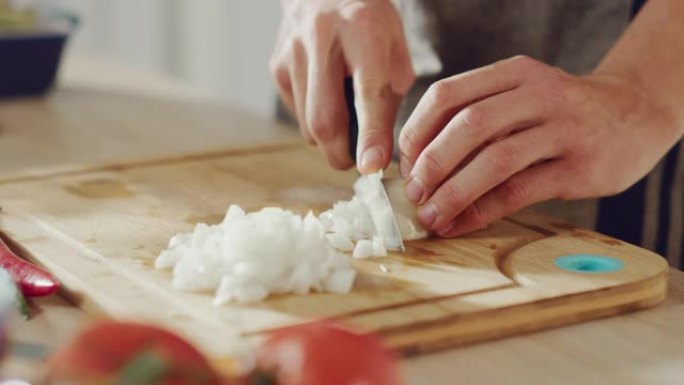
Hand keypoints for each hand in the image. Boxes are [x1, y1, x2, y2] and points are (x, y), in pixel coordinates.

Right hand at [271, 0, 414, 172]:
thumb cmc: (369, 23)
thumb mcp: (395, 51)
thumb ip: (388, 99)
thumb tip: (375, 153)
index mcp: (363, 31)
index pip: (367, 93)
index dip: (370, 135)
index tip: (372, 166)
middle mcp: (321, 39)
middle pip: (324, 119)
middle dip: (340, 153)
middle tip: (355, 161)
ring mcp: (292, 53)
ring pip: (307, 123)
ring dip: (328, 135)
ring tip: (344, 110)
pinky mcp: (276, 66)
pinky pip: (295, 113)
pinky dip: (312, 118)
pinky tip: (324, 93)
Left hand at [399, 55, 679, 236]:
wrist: (635, 113)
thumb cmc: (562, 112)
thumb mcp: (522, 95)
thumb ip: (479, 117)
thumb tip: (419, 163)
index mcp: (514, 73)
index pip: (447, 95)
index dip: (417, 131)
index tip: (404, 162)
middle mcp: (539, 93)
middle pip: (468, 126)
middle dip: (431, 164)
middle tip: (413, 193)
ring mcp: (564, 128)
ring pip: (495, 160)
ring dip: (453, 192)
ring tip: (431, 216)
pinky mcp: (580, 167)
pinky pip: (520, 191)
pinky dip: (482, 211)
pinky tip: (462, 224)